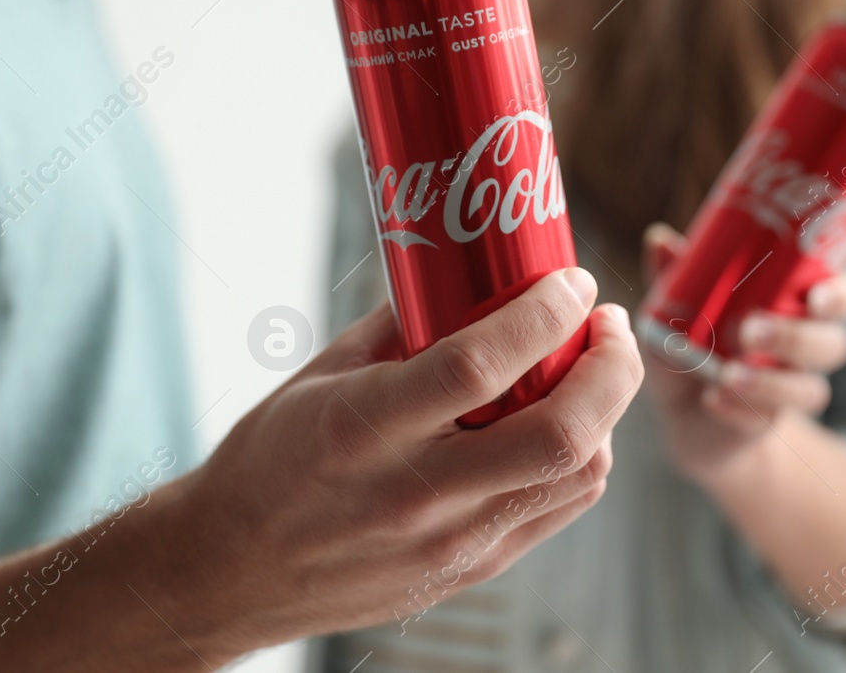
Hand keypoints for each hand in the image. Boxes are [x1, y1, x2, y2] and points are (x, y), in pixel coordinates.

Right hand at [168, 268, 642, 656]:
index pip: (482, 366)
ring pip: (577, 475)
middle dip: (611, 367)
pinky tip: (565, 421)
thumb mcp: (321, 373)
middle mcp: (417, 492)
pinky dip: (580, 456)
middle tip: (607, 324)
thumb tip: (468, 274)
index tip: (571, 282)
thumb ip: (401, 325)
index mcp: (365, 429)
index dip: (545, 315)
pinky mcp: (472, 571)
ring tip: (591, 369)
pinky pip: (558, 509)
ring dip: (605, 412)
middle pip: (561, 434)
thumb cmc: (271, 462)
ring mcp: (451, 542)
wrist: (233, 571)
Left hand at [640, 223, 845, 485]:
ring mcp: (788, 389)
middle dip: (795, 337)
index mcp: (795, 306)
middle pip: (833, 343)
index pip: (841, 295)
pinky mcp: (765, 424)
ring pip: (810, 390)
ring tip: (727, 374)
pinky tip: (711, 398)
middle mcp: (804, 348)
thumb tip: (660, 239)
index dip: (838, 295)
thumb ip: (674, 275)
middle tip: (749, 330)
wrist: (686, 412)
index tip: (814, 295)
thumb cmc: (694, 341)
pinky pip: (765, 421)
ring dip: (769, 381)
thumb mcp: (677, 306)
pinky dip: (737, 409)